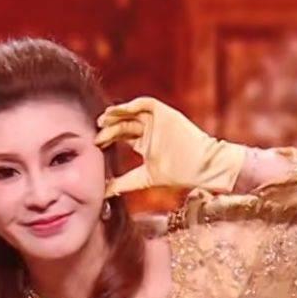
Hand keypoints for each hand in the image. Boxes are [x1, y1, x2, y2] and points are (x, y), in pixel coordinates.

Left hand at [95, 96, 247, 195]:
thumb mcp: (143, 179)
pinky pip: (146, 103)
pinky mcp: (166, 113)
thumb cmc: (177, 175)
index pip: (121, 136)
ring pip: (132, 112)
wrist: (201, 167)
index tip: (95, 145)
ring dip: (116, 113)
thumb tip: (101, 194)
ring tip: (103, 120)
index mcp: (145, 143)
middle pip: (124, 123)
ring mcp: (157, 120)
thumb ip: (122, 184)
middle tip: (97, 133)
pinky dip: (131, 105)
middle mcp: (150, 129)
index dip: (107, 138)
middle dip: (109, 127)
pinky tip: (118, 111)